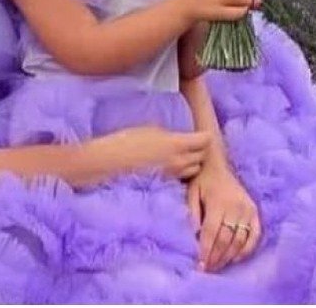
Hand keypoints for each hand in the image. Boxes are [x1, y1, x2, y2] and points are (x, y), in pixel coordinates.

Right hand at [88, 126, 211, 180]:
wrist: (110, 162)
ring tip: (182, 156)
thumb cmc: (127, 141)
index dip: (204, 136)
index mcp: (178, 144)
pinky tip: (171, 167)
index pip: (205, 140)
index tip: (201, 133)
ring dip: (192, 163)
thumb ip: (170, 135)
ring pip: (194, 170)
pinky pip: (181, 178)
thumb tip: (179, 137)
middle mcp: (180, 161)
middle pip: (202, 156)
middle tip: (192, 144)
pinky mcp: (165, 184)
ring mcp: (173, 175)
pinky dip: (181, 173)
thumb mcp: (151, 129)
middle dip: (200, 150)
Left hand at [186, 164, 261, 271]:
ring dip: (229, 257)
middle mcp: (236, 207)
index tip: (200, 265)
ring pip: (240, 241)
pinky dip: (246, 249)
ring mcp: (248, 210)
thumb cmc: (201, 179)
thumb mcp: (191, 192)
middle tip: (207, 269)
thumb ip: (193, 213)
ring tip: (218, 267)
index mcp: (219, 203)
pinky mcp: (255, 212)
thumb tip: (195, 235)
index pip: (211, 233)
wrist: (218, 163)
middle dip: (216, 257)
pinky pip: (254, 235)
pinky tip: (235, 258)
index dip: (206, 251)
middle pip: (225, 240)